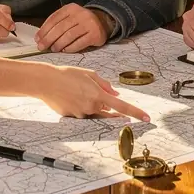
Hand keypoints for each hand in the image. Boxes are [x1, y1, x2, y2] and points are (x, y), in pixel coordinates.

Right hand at [34, 64, 149, 121]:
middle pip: (106, 111)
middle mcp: (91, 107)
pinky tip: (68, 96)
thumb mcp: (89, 74)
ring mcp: (81, 114)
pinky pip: (81, 114)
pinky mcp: (71, 118)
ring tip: (74, 90)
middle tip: (90, 93)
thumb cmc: (67, 75)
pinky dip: (78, 106)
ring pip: (92, 112)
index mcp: (98, 95)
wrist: (46, 82)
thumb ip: (105, 85)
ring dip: (89, 104)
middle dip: (104, 105)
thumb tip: (116, 93)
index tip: (147, 118)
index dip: (136, 113)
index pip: (122, 106)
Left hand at [36, 4, 111, 52]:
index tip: (37, 39)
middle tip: (42, 47)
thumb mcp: (69, 16)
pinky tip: (65, 50)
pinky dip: (70, 48)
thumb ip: (56, 24)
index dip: (44, 30)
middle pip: (60, 27)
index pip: (54, 18)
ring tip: (53, 49)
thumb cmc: (80, 21)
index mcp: (70, 8)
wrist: (102, 21)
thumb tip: (41, 37)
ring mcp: (89, 24)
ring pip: (69, 35)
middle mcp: (80, 14)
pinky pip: (80, 43)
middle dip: (49, 38)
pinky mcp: (95, 34)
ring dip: (59, 44)